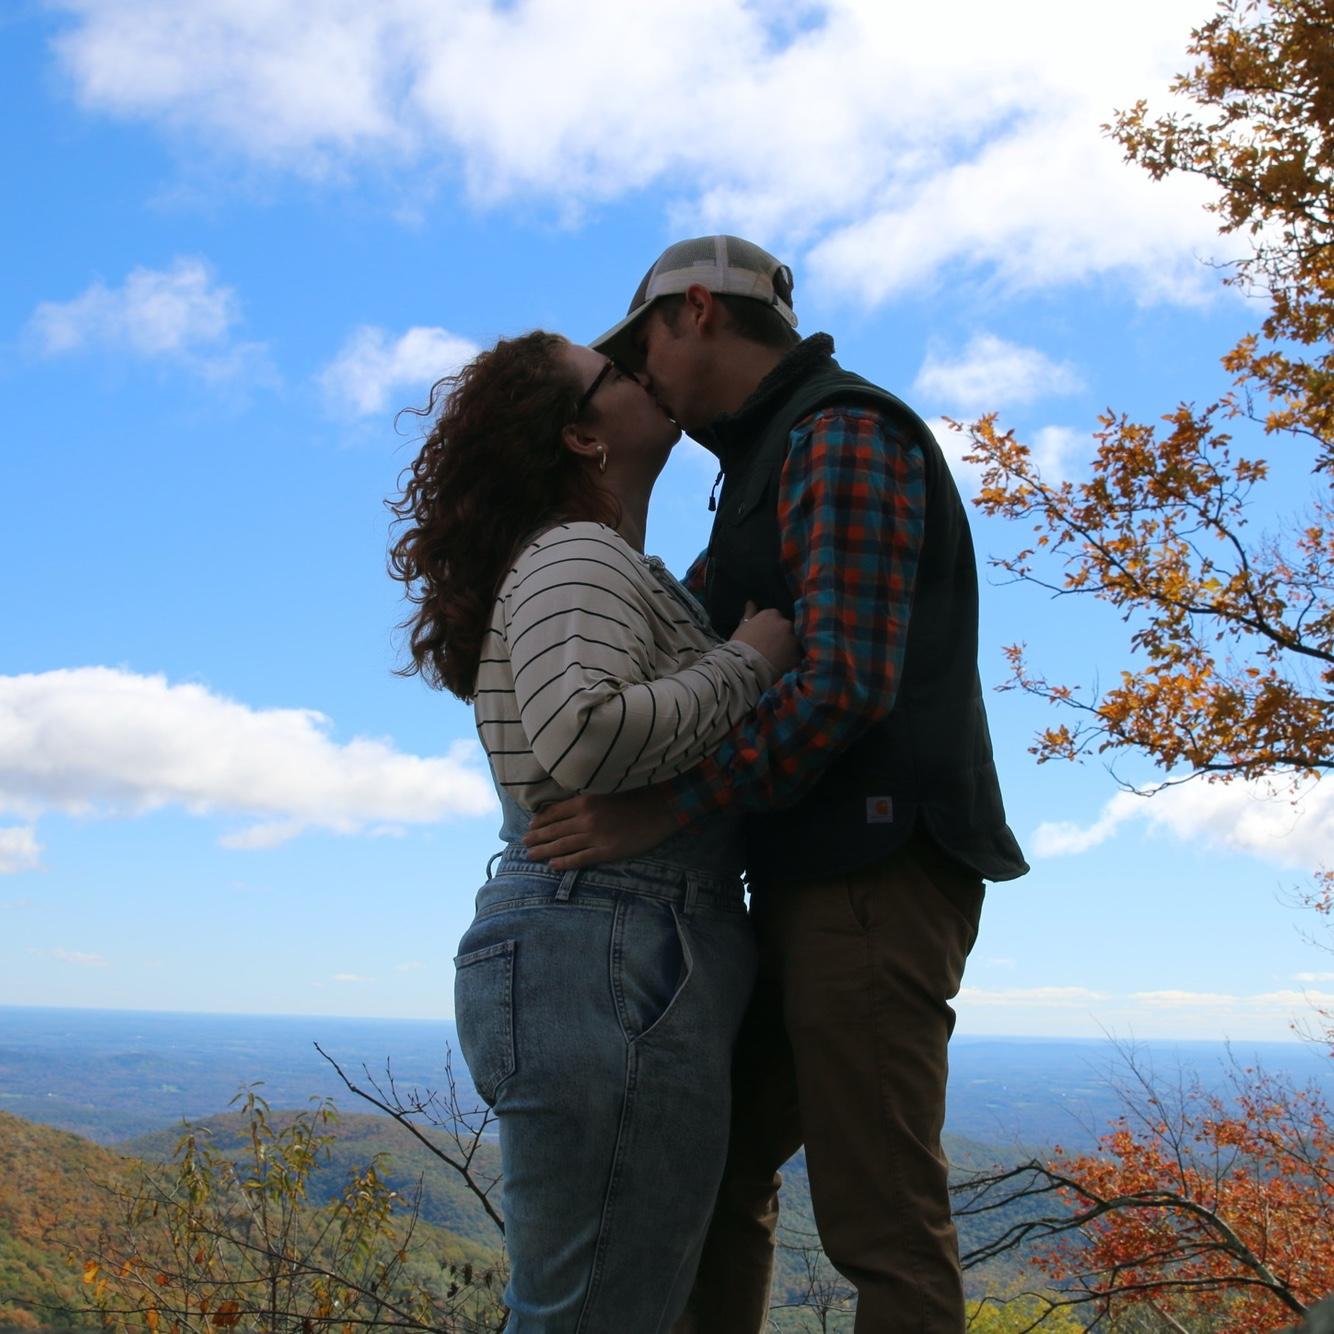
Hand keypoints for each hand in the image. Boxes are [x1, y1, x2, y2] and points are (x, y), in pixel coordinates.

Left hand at [524, 787, 676, 868]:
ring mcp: (595, 836)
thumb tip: (570, 805)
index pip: (555, 811)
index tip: (530, 825)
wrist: (662, 807)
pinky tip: (553, 865)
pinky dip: (564, 863)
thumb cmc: (637, 795)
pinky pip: (579, 858)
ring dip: (544, 851)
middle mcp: (586, 818)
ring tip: (531, 855)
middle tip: (523, 843)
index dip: (540, 820)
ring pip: (562, 845)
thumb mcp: (607, 789)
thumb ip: (588, 798)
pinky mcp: (606, 851)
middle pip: (554, 830)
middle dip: (536, 837)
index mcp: (585, 800)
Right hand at [731, 599, 798, 673]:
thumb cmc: (740, 644)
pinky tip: (781, 665)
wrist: (745, 665)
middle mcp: (786, 623)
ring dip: (787, 647)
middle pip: (786, 628)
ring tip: (777, 658)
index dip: (770, 628)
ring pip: (793, 642)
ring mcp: (794, 638)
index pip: (775, 618)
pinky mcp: (798, 654)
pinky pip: (797, 656)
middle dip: (781, 636)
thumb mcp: (743, 626)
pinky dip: (791, 659)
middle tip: (771, 647)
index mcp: (772, 614)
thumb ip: (750, 614)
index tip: (764, 637)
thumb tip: (751, 602)